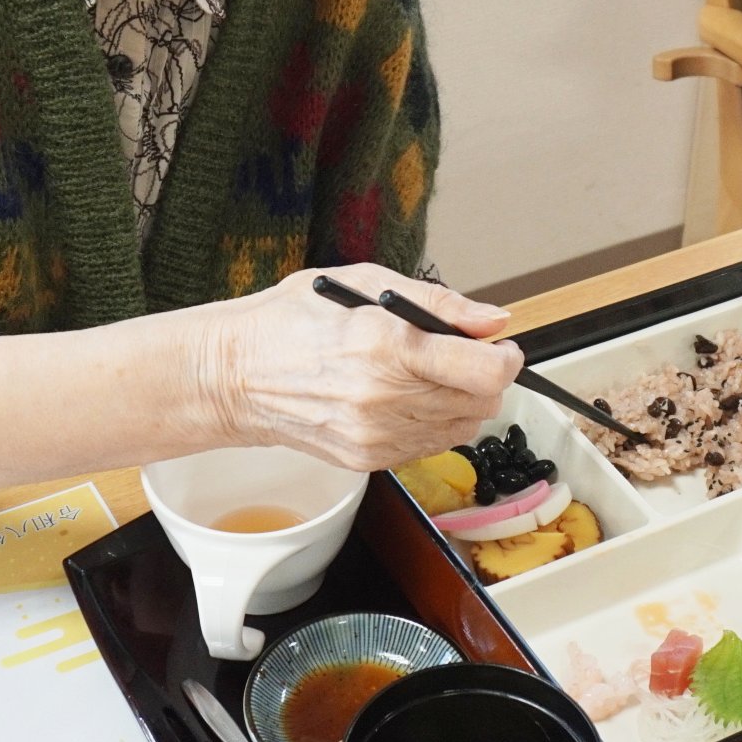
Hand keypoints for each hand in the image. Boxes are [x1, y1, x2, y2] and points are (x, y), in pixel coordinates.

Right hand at [204, 265, 522, 471]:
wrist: (236, 375)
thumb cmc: (292, 321)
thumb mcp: (365, 282)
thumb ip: (438, 304)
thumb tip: (491, 321)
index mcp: (387, 346)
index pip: (485, 371)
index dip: (505, 357)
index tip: (498, 346)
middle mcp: (384, 398)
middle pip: (482, 402)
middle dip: (484, 376)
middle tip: (462, 355)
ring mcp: (376, 435)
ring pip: (462, 428)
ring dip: (461, 401)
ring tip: (427, 373)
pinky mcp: (367, 459)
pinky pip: (430, 445)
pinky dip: (432, 422)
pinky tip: (404, 397)